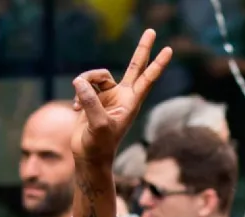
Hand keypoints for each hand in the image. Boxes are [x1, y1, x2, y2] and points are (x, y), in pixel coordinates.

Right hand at [70, 29, 172, 161]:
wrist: (89, 156)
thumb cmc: (99, 145)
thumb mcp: (98, 124)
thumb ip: (90, 101)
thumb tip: (79, 81)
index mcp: (131, 102)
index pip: (147, 78)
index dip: (157, 64)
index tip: (169, 50)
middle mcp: (122, 96)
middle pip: (135, 66)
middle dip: (142, 49)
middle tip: (152, 31)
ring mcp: (108, 96)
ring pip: (97, 75)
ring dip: (85, 82)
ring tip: (78, 102)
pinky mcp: (94, 98)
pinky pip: (84, 84)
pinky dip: (77, 95)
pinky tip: (75, 110)